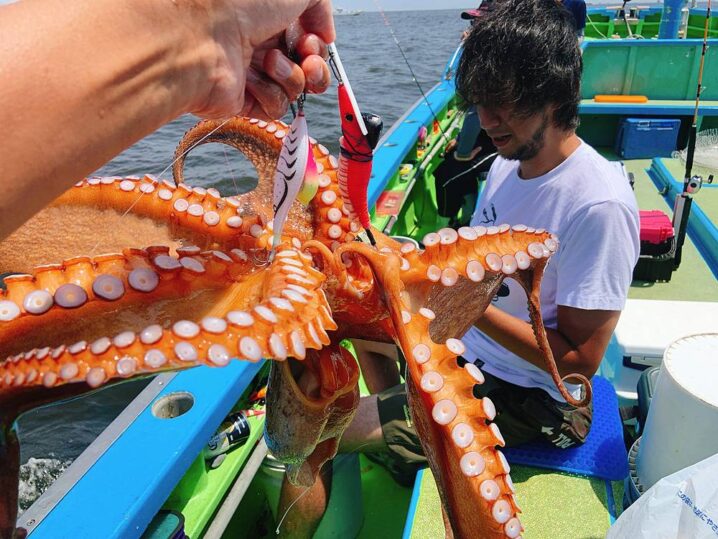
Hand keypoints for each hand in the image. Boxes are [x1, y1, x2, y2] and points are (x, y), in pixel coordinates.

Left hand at [194, 0, 334, 118]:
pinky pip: (276, 108)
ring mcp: (252, 73)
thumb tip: (326, 34)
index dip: (318, 42)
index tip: (314, 37)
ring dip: (292, 76)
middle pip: (308, 66)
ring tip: (269, 62)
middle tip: (306, 56)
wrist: (202, 36)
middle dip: (316, 64)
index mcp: (269, 16)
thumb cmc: (240, 2)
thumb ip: (320, 4)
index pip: (308, 38)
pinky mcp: (244, 101)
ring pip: (296, 88)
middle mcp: (260, 44)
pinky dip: (270, 93)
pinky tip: (251, 80)